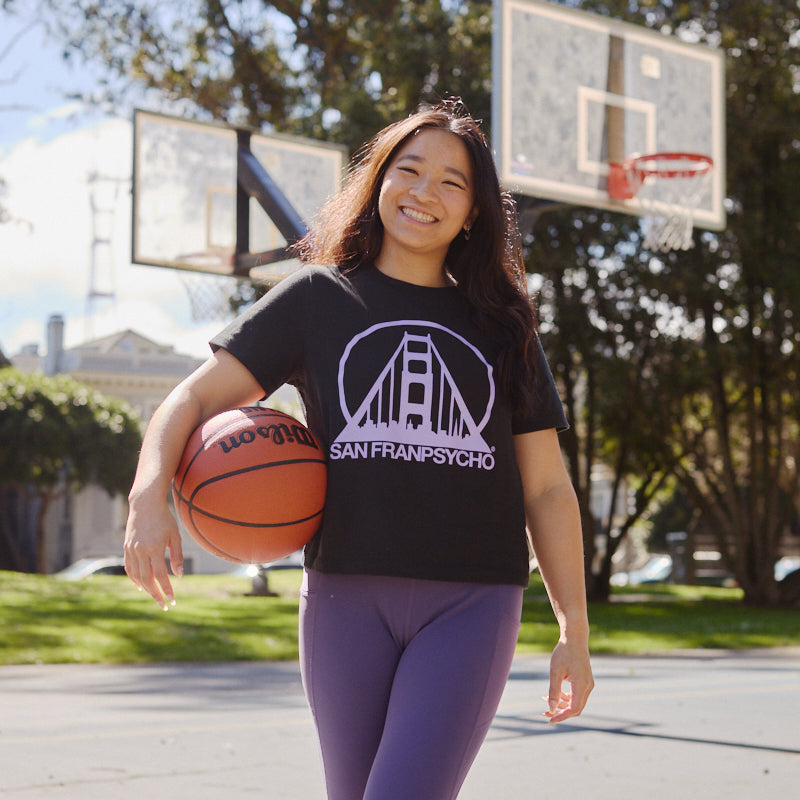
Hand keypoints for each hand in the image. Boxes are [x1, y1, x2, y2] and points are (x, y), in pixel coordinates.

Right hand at [124, 493, 183, 610]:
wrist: (145, 503)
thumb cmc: (164, 518)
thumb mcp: (175, 535)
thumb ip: (177, 556)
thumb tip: (179, 576)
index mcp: (154, 548)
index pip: (160, 575)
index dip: (166, 589)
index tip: (172, 600)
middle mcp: (140, 550)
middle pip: (147, 579)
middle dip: (156, 594)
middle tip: (164, 605)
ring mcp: (131, 549)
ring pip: (137, 576)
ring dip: (146, 589)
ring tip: (155, 596)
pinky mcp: (126, 547)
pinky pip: (129, 567)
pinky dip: (134, 579)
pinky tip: (141, 586)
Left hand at [543, 638, 593, 723]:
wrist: (574, 638)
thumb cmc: (564, 653)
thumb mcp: (555, 671)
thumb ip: (554, 691)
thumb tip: (551, 709)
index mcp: (582, 685)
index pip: (574, 709)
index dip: (562, 716)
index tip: (549, 720)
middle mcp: (588, 687)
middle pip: (576, 708)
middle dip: (560, 712)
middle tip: (544, 713)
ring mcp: (588, 684)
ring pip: (576, 702)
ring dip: (562, 704)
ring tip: (545, 699)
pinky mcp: (585, 681)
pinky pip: (577, 695)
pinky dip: (566, 697)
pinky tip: (555, 693)